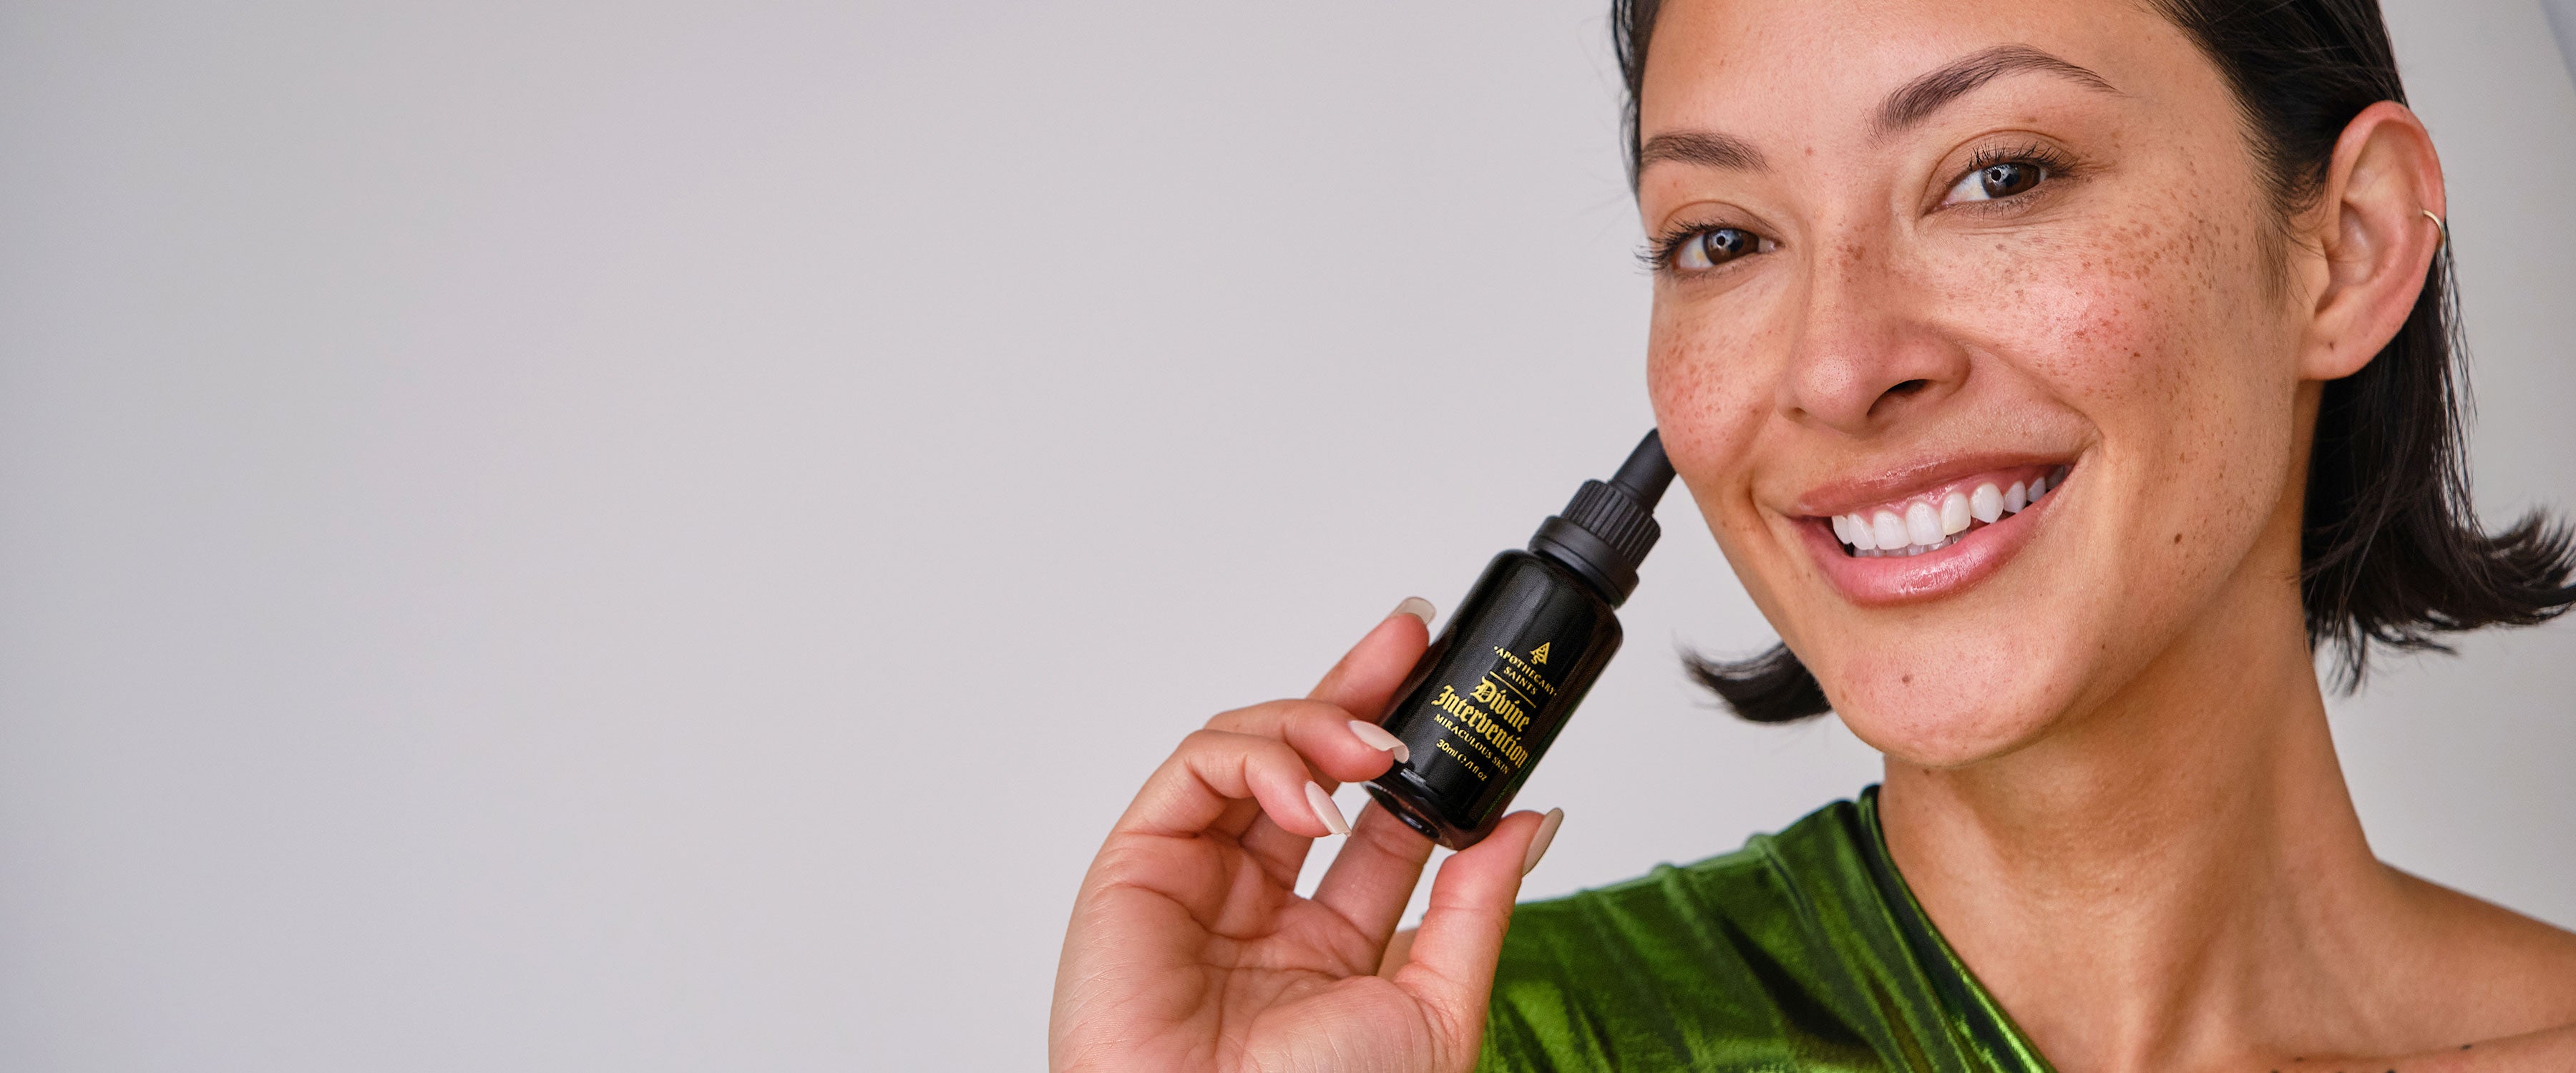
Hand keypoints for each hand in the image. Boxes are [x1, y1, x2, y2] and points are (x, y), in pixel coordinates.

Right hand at [1048, 601, 1554, 1072]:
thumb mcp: (1435, 1006)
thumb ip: (1475, 906)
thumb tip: (1531, 822)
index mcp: (1328, 946)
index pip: (1374, 819)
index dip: (1409, 748)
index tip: (1452, 685)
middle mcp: (1259, 907)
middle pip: (1307, 765)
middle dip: (1356, 693)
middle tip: (1410, 639)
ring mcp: (1195, 883)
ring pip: (1246, 752)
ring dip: (1315, 723)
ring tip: (1372, 745)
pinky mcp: (1137, 866)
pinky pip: (1192, 773)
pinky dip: (1256, 758)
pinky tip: (1311, 794)